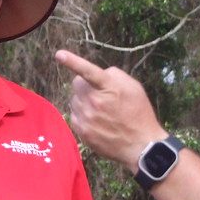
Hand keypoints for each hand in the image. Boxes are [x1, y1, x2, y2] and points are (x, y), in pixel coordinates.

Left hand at [54, 49, 165, 168]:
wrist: (141, 145)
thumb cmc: (139, 113)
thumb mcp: (134, 87)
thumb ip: (113, 75)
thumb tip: (98, 74)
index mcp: (109, 88)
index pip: (88, 71)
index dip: (73, 61)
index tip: (59, 54)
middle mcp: (95, 102)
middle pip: (77, 84)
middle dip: (86, 86)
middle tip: (101, 94)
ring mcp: (86, 118)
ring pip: (75, 100)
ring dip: (84, 101)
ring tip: (102, 111)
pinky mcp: (82, 131)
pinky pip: (74, 115)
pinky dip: (82, 115)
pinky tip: (97, 121)